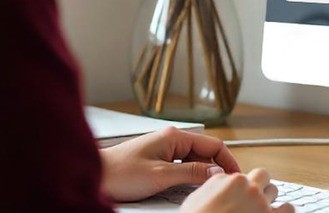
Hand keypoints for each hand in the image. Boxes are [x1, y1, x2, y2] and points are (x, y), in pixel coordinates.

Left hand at [100, 126, 240, 201]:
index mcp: (175, 136)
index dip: (227, 161)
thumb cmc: (120, 173)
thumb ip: (191, 173)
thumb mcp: (161, 176)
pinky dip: (188, 177)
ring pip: (194, 161)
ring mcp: (165, 149)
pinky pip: (182, 166)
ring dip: (201, 174)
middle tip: (221, 187)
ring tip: (205, 190)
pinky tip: (188, 188)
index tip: (235, 177)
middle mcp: (172, 139)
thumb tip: (216, 172)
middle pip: (205, 153)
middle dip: (215, 169)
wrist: (93, 176)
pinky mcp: (158, 159)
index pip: (213, 145)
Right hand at [181, 168, 292, 212]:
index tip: (240, 194)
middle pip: (263, 177)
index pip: (245, 175)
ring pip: (275, 191)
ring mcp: (262, 205)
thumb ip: (216, 184)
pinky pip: (289, 209)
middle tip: (252, 199)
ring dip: (269, 198)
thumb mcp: (198, 196)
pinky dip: (284, 210)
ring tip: (261, 208)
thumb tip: (224, 181)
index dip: (242, 185)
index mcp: (234, 181)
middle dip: (259, 186)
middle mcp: (251, 189)